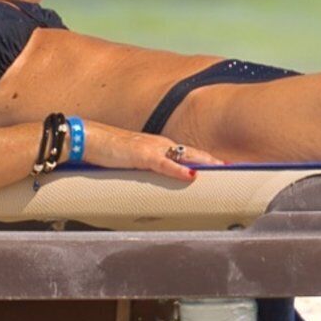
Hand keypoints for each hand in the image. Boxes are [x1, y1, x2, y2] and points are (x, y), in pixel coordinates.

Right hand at [75, 122, 218, 183]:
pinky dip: (179, 169)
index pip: (186, 152)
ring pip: (183, 154)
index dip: (205, 159)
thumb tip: (155, 182)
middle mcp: (159, 144)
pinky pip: (164, 163)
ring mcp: (151, 148)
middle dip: (212, 159)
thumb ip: (146, 170)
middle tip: (233, 167)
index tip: (222, 166)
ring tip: (221, 168)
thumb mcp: (131, 162)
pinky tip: (191, 175)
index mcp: (158, 146)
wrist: (87, 139)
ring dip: (203, 162)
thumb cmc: (106, 151)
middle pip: (192, 151)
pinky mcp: (141, 155)